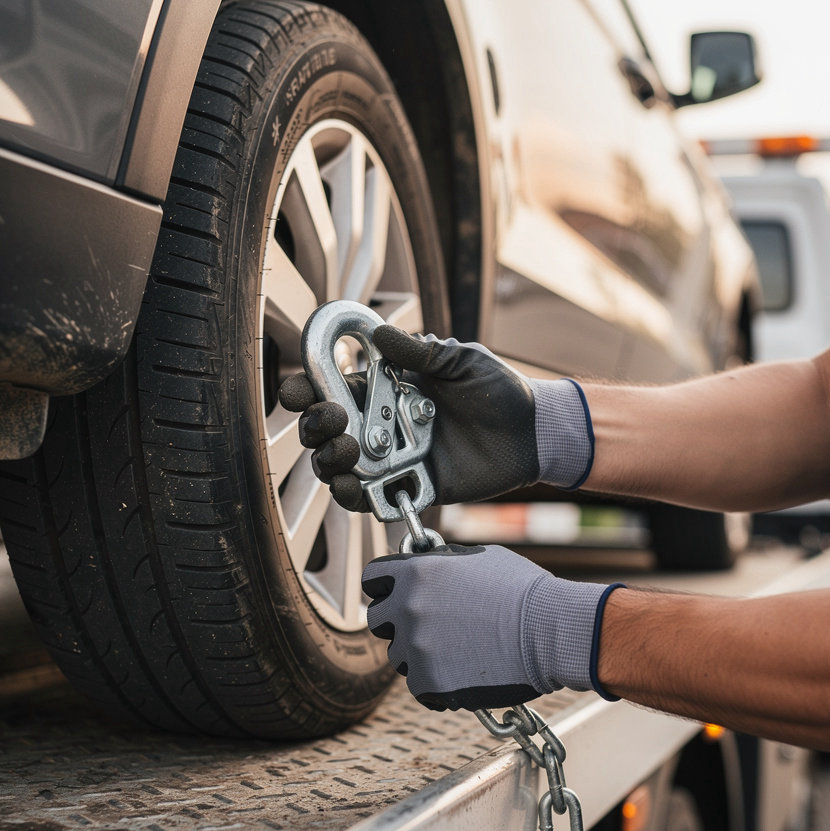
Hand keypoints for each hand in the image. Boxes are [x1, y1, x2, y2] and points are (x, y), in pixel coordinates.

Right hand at [279, 326, 592, 510]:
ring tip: (347, 453)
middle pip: (325, 430)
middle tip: (332, 421)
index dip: (307, 389)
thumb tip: (377, 332)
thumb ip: (420, 352)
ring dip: (329, 461)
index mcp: (386, 389)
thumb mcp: (461, 362)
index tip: (297, 390)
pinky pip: (368, 498)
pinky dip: (353, 495)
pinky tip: (354, 486)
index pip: (332, 388)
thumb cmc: (499, 391)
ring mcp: (391, 458)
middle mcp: (381, 424)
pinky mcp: (408, 487)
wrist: (532, 433)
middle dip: (316, 426)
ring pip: (337, 466)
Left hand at [361, 543, 622, 710]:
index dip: (383, 585)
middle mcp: (408, 608)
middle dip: (397, 621)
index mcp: (417, 573)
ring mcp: (416, 647)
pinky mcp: (429, 682)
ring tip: (458, 650)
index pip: (372, 578)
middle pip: (377, 619)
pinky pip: (419, 685)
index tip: (392, 593)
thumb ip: (442, 563)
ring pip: (398, 655)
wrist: (551, 632)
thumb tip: (427, 562)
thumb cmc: (524, 591)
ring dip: (418, 654)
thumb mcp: (479, 557)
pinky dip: (435, 683)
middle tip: (429, 626)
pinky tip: (461, 674)